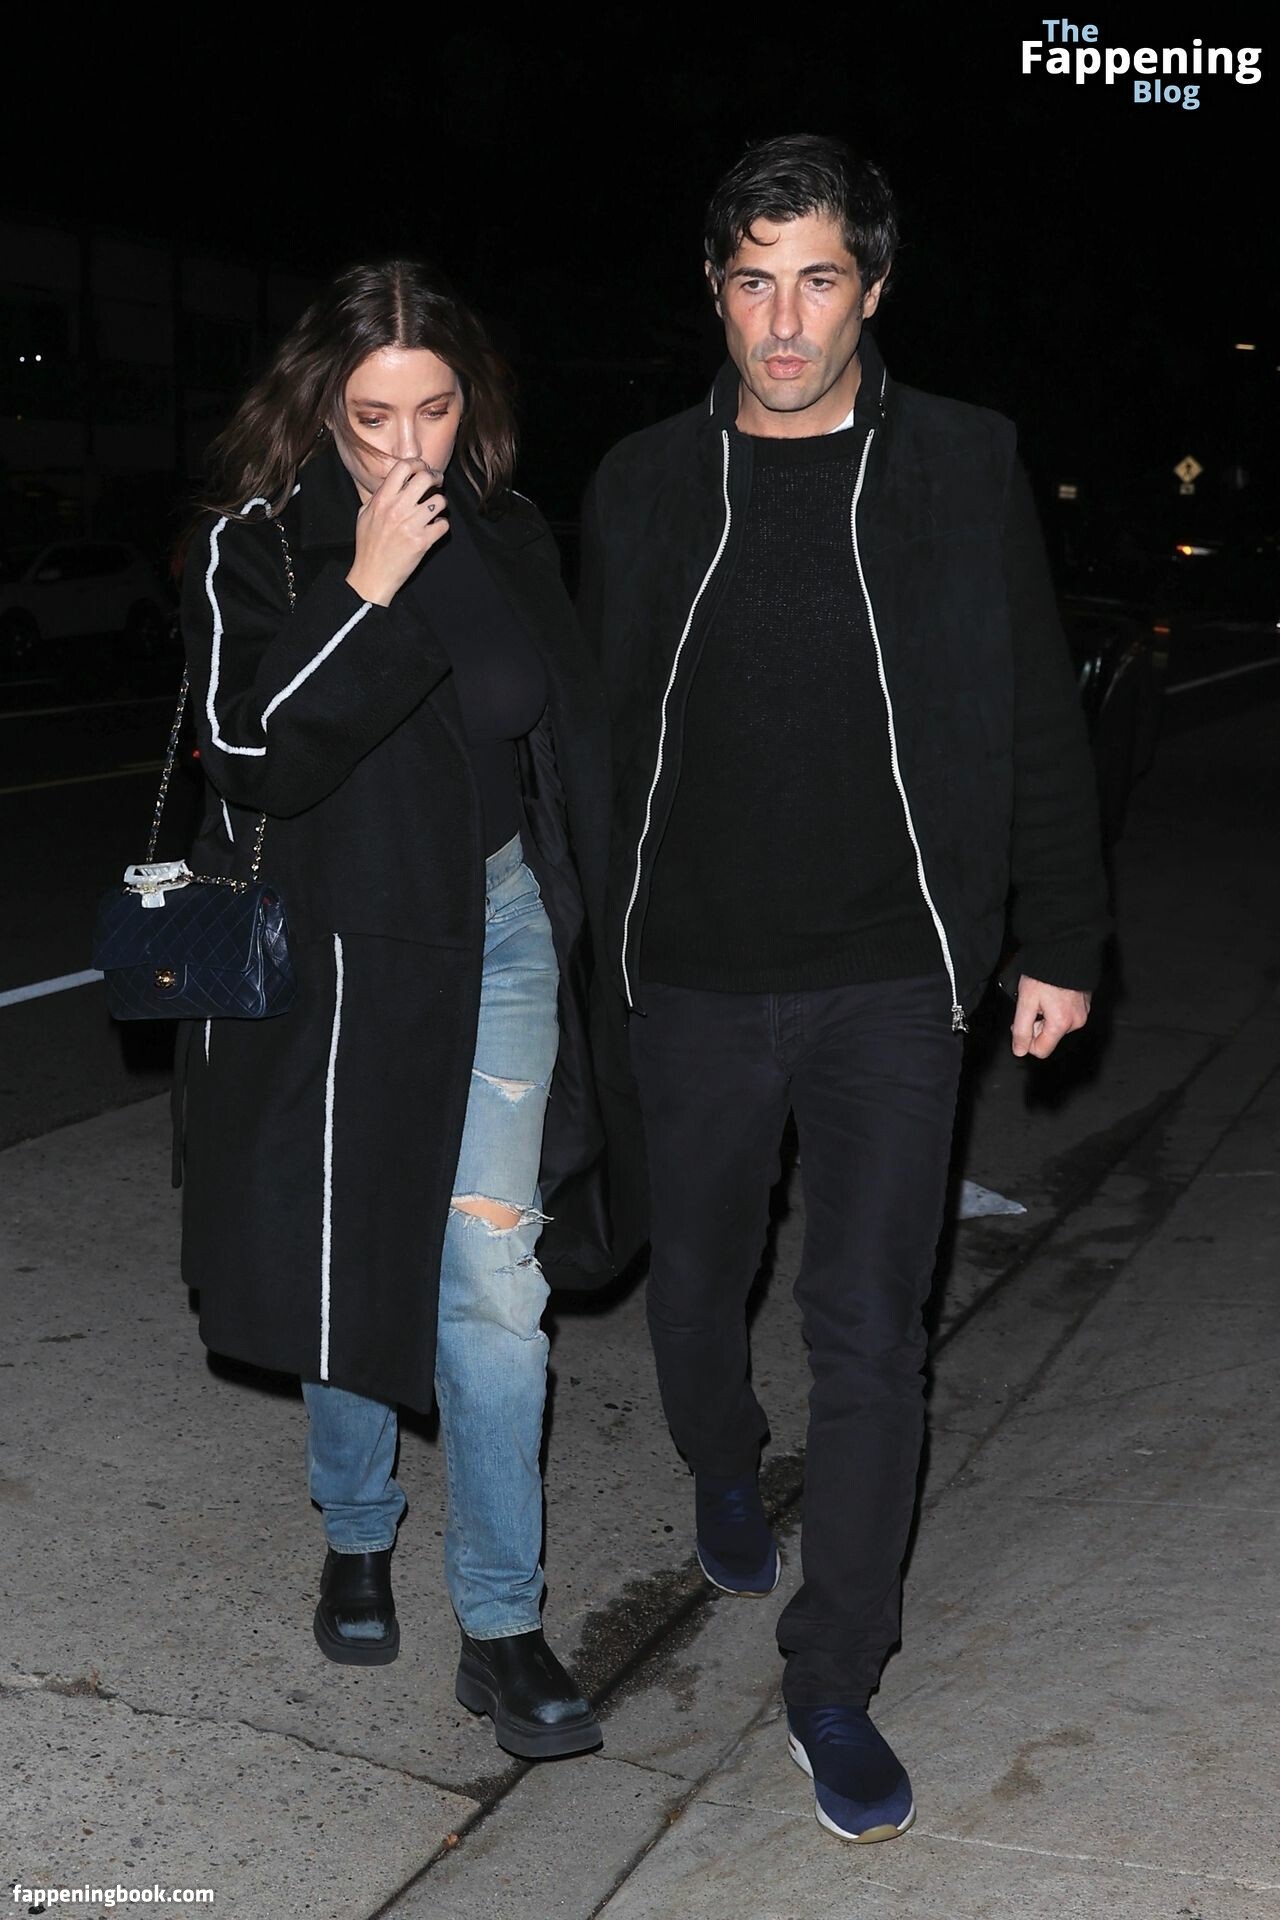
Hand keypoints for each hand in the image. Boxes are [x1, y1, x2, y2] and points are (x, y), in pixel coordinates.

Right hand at [346, 458, 448, 605]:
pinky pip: (443, 524)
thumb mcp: (364, 515)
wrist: (372, 575)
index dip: (417, 464)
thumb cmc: (367, 545)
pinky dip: (442, 525)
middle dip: (436, 477)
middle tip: (437, 483)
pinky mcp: (423, 542)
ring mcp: (411, 525)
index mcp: (382, 500)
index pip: (403, 467)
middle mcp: (397, 509)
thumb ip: (378, 496)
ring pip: (440, 501)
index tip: (422, 469)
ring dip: (441, 503)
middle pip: (425, 478)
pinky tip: (435, 527)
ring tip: (435, 508)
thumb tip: (393, 482)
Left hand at [1011, 976, 1091, 1058]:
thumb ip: (1021, 1029)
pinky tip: (1052, 994)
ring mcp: (1083, 1013)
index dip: (1027, 1040)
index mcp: (1061, 1023)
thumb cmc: (1043, 975)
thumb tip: (1019, 1050)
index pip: (1041, 1050)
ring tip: (1043, 996)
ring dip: (1046, 1016)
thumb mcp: (1025, 1002)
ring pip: (1057, 1026)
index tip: (1022, 1022)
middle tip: (1032, 1005)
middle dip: (1037, 1025)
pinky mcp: (1085, 1004)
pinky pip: (1066, 1015)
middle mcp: (1076, 1022)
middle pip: (1049, 1037)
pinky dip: (1057, 1009)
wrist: (1064, 952)